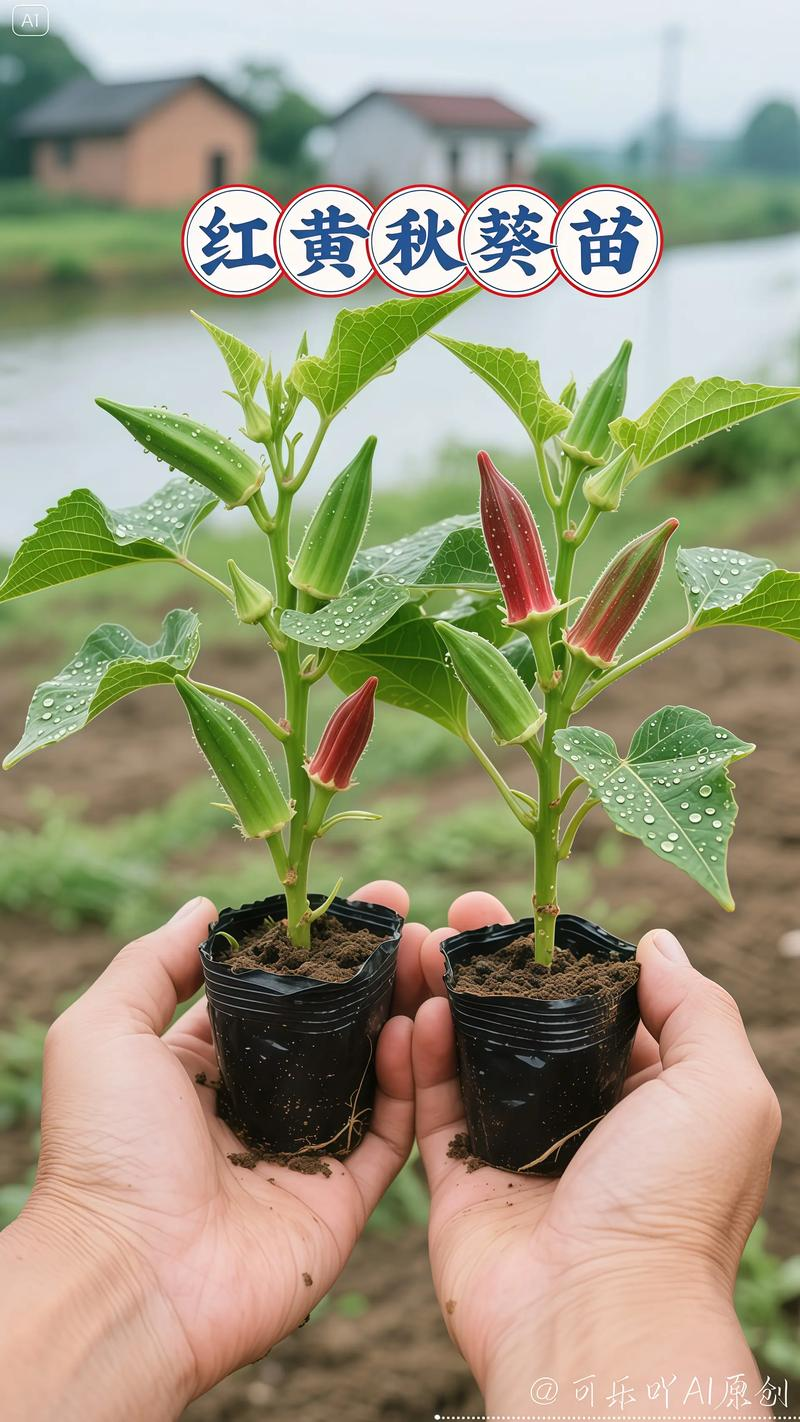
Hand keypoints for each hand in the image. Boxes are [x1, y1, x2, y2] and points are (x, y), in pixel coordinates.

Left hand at [0, 883, 427, 1419]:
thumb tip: (203, 907)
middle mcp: (260, 1102)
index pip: (277, 987)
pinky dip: (413, 1079)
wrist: (130, 1279)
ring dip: (407, 1012)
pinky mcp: (343, 1198)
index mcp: (206, 1063)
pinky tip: (422, 1025)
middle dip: (378, 968)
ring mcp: (306, 1150)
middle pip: (336, 1021)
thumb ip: (153, 964)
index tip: (362, 897)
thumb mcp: (103, 1032)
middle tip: (416, 921)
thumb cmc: (105, 1148)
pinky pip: (394, 1131)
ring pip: (374, 1068)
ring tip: (434, 958)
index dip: (319, 942)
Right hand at [414, 893, 780, 1411]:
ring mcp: (518, 1147)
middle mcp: (583, 1118)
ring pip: (473, 1052)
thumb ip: (696, 1006)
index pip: (599, 1003)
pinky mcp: (461, 1177)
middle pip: (528, 1019)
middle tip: (460, 914)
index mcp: (649, 1096)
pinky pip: (430, 1104)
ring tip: (423, 944)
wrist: (595, 1318)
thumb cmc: (673, 1202)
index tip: (525, 910)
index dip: (562, 953)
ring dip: (447, 994)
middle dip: (494, 963)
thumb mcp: (722, 1089)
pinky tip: (413, 1010)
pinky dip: (418, 1055)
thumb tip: (656, 942)